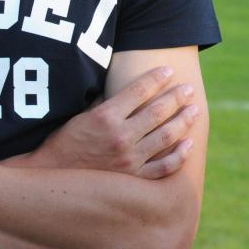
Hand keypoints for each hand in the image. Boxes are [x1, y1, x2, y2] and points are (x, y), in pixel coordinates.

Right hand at [26, 66, 198, 178]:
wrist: (54, 176)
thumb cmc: (63, 142)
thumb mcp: (78, 115)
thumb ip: (102, 103)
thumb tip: (121, 88)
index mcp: (105, 116)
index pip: (138, 91)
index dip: (155, 78)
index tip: (168, 70)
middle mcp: (121, 136)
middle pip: (157, 111)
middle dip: (176, 97)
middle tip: (188, 88)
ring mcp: (131, 159)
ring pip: (166, 137)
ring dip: (183, 121)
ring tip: (194, 110)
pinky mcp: (135, 178)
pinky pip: (164, 167)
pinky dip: (179, 155)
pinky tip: (188, 144)